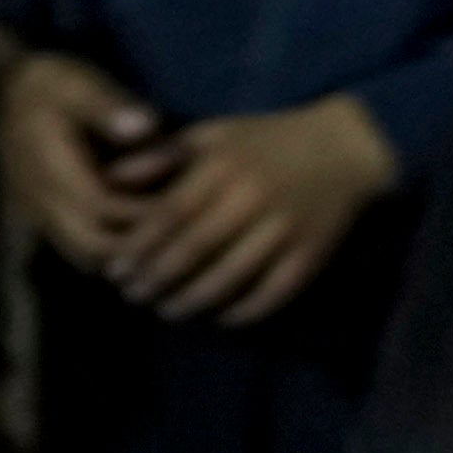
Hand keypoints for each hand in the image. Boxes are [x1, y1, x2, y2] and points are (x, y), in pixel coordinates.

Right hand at [0, 47, 169, 277]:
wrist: (6, 93)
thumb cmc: (50, 85)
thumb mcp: (78, 82)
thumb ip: (108, 105)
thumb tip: (146, 126)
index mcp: (52, 169)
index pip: (104, 209)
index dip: (143, 211)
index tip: (182, 199)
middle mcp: (42, 202)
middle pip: (93, 249)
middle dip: (137, 245)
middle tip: (178, 226)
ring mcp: (38, 216)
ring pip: (84, 258)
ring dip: (122, 254)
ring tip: (160, 234)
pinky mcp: (40, 221)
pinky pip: (76, 252)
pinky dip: (107, 252)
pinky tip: (134, 235)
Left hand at [138, 95, 400, 326]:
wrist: (341, 148)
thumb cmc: (264, 141)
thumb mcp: (212, 135)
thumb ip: (162, 156)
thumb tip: (110, 178)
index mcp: (222, 167)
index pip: (170, 215)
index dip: (139, 246)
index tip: (116, 268)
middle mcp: (251, 199)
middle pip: (195, 250)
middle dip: (158, 279)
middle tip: (133, 296)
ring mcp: (283, 230)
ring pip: (230, 277)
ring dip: (193, 300)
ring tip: (167, 311)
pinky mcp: (310, 255)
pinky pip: (272, 293)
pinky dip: (244, 311)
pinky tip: (220, 317)